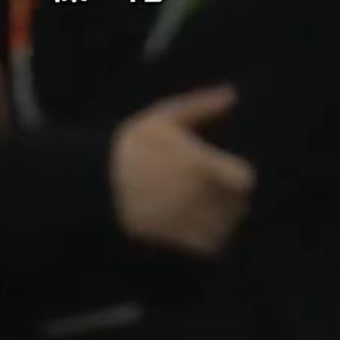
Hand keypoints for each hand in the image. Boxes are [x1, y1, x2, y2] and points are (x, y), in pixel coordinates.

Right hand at [109, 85, 254, 257]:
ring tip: (210, 210)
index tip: (228, 175)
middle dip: (233, 199)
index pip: (244, 180)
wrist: (95, 180)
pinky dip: (212, 240)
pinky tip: (200, 227)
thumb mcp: (164, 119)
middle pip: (239, 205)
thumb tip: (232, 93)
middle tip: (217, 192)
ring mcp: (186, 218)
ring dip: (224, 221)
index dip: (238, 178)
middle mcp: (197, 194)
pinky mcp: (175, 238)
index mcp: (199, 164)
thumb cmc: (133, 146)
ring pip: (227, 227)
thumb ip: (201, 106)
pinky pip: (210, 246)